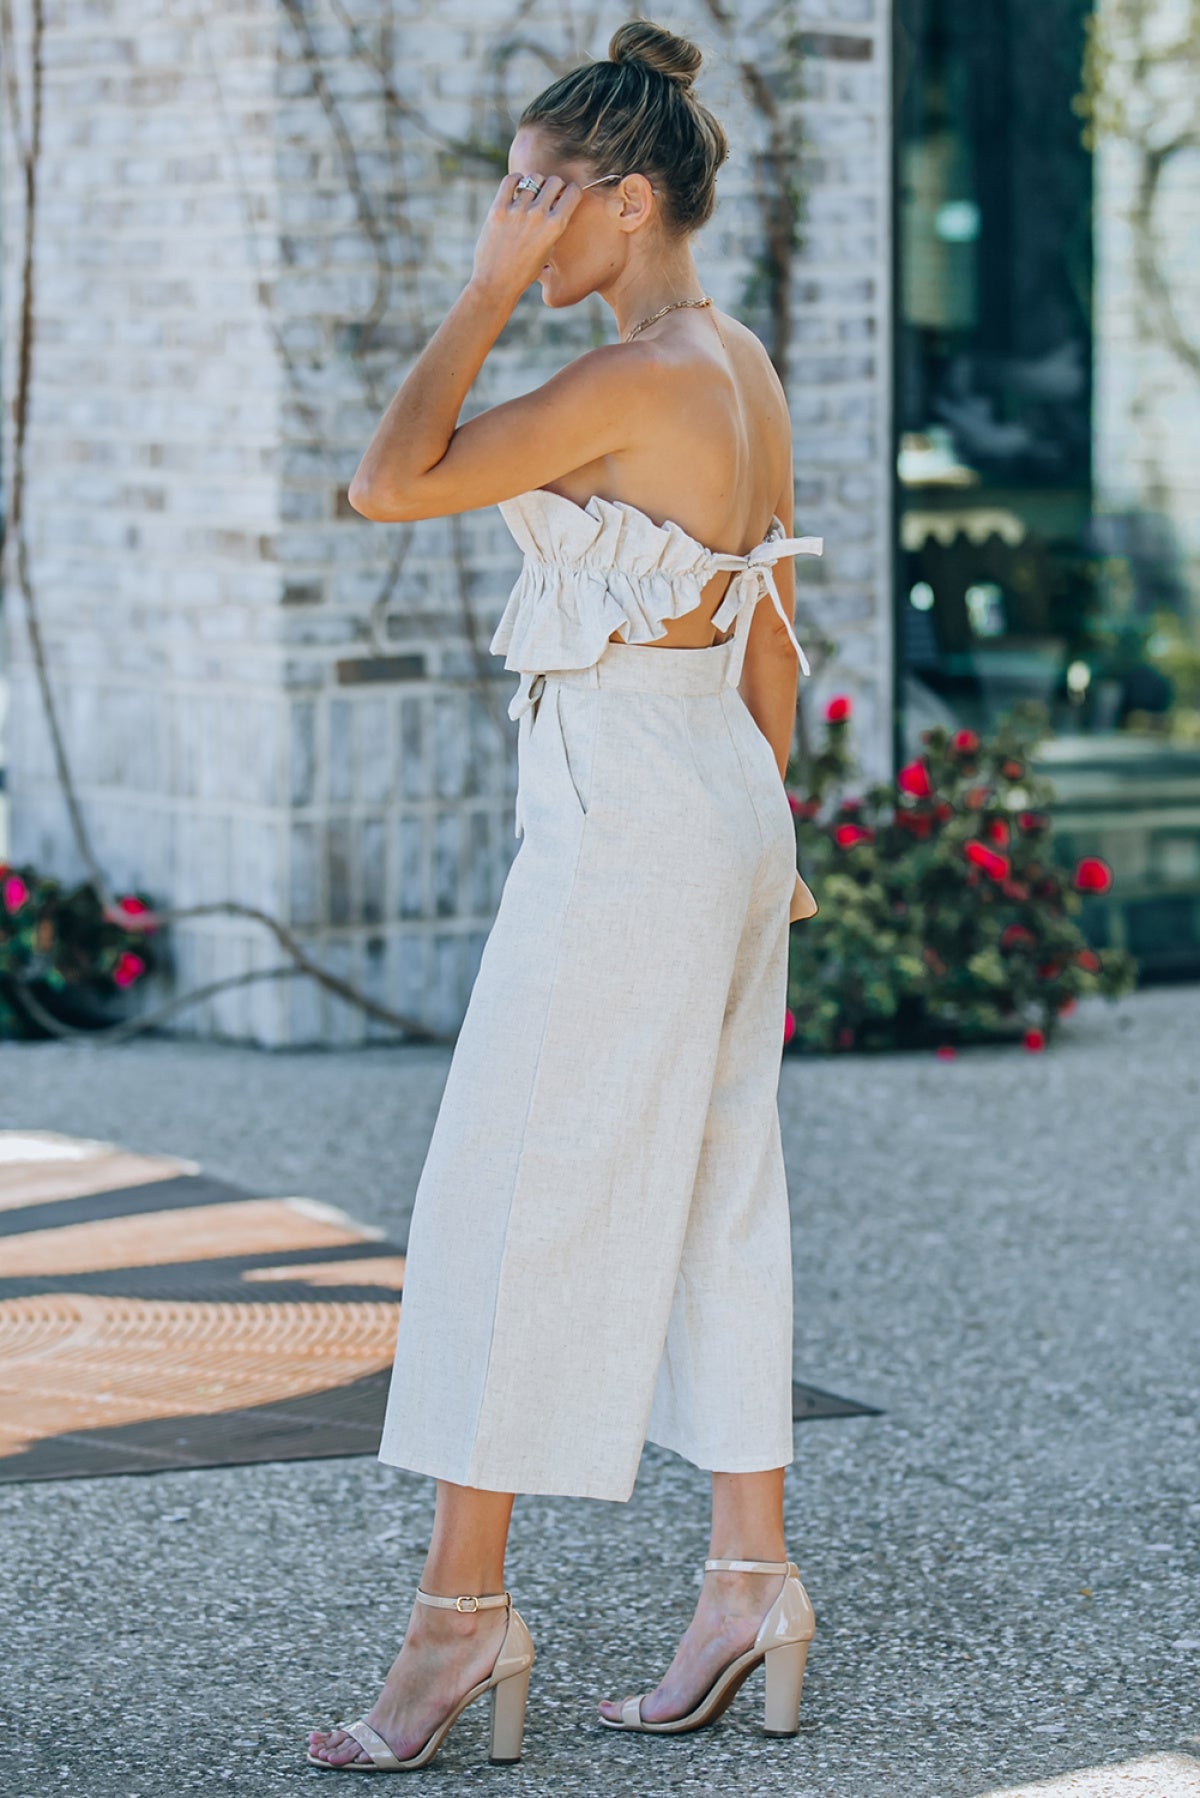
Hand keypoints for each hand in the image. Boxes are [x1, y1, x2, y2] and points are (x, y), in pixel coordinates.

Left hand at [470, 173, 582, 297]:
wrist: (497, 283)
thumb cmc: (525, 270)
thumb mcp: (549, 249)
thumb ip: (554, 224)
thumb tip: (556, 199)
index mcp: (555, 227)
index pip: (573, 192)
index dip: (571, 191)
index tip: (565, 196)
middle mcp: (538, 216)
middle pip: (555, 181)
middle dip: (554, 186)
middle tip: (547, 195)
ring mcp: (517, 211)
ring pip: (534, 179)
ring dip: (535, 184)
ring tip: (530, 195)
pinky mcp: (498, 209)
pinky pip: (511, 180)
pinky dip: (516, 180)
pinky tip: (516, 189)